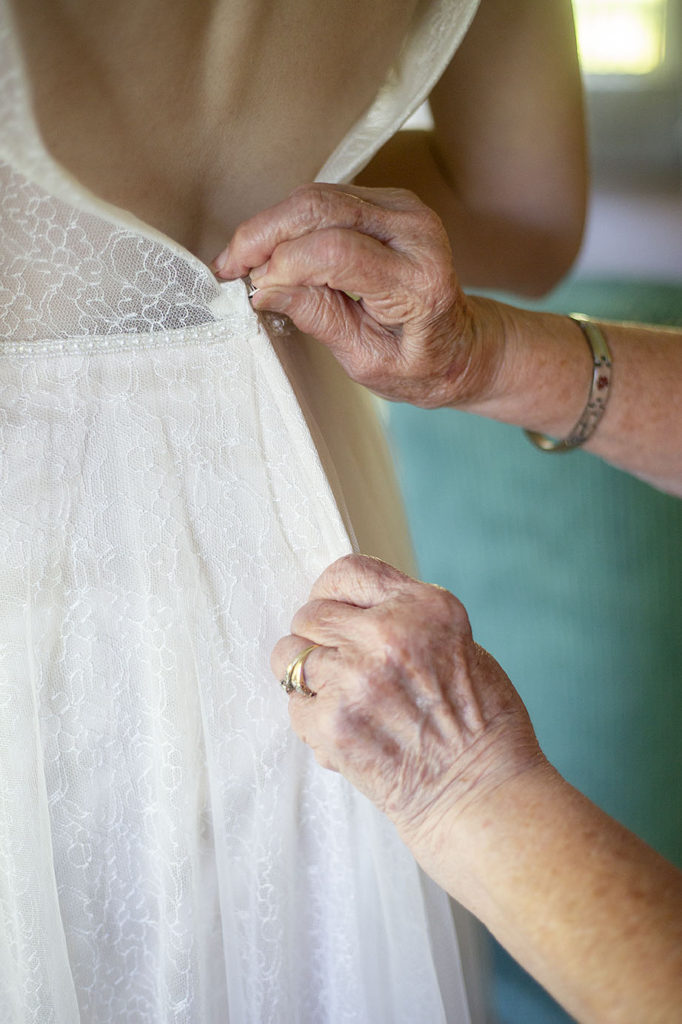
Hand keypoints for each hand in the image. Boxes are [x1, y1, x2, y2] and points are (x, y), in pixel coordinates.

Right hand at [213, 184, 503, 408]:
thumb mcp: (368, 360)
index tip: (248, 289)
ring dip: (272, 226)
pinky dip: (291, 223)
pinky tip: (272, 253)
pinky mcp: (391, 201)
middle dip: (264, 233)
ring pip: (318, 196)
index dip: (281, 265)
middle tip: (229, 267)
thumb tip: (264, 287)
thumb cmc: (420, 365)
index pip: (335, 251)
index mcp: (418, 281)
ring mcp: (405, 209)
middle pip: (321, 207)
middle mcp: (416, 232)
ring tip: (243, 263)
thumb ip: (320, 317)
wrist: (463, 345)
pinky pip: (327, 199)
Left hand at [271, 554, 542, 858]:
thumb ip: (405, 621)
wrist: (483, 798)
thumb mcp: (459, 647)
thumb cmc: (480, 727)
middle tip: (338, 668)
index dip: (331, 593)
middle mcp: (388, 633)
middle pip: (311, 614)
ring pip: (289, 657)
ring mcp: (357, 677)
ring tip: (339, 700)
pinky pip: (294, 706)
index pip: (348, 572)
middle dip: (317, 640)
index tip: (331, 612)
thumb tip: (347, 611)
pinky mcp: (334, 722)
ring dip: (307, 679)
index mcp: (425, 607)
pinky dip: (312, 722)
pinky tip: (347, 734)